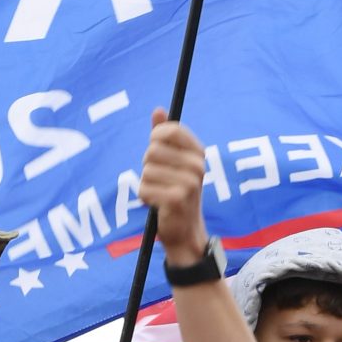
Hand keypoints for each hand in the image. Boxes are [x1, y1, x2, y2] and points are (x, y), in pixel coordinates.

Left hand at [140, 109, 208, 262]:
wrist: (185, 230)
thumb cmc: (177, 192)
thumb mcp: (174, 161)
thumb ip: (165, 135)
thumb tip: (158, 110)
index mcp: (198, 152)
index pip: (169, 130)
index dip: (155, 138)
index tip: (157, 152)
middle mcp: (197, 165)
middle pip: (152, 150)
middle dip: (148, 165)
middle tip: (160, 179)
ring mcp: (189, 182)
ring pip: (146, 170)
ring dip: (147, 184)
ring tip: (159, 193)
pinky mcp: (176, 198)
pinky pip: (144, 188)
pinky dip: (145, 198)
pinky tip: (157, 204)